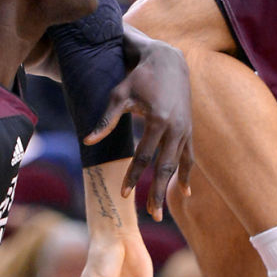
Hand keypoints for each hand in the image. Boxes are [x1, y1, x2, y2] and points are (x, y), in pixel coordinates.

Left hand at [83, 37, 193, 219]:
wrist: (170, 61)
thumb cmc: (140, 78)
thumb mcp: (120, 95)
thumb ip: (106, 121)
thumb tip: (87, 142)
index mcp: (159, 120)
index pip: (144, 156)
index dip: (134, 176)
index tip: (124, 193)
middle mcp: (176, 128)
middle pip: (165, 167)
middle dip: (158, 192)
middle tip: (151, 215)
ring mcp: (186, 130)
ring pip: (179, 166)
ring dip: (171, 188)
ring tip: (162, 211)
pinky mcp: (189, 130)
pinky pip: (189, 157)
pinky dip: (187, 174)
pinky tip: (186, 192)